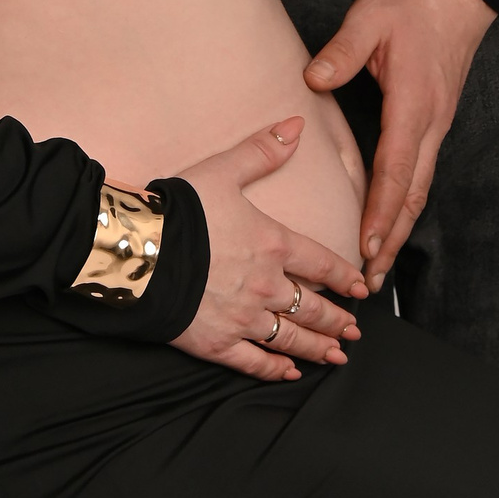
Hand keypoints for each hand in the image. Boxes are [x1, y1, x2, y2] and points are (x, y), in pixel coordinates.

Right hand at [170, 120, 366, 383]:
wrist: (138, 251)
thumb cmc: (180, 210)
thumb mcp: (224, 171)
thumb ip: (263, 150)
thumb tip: (297, 124)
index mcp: (273, 245)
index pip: (322, 263)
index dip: (345, 277)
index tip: (360, 288)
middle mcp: (267, 285)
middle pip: (313, 307)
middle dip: (338, 320)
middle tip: (354, 331)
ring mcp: (244, 318)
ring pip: (291, 338)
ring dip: (317, 347)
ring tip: (336, 355)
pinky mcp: (218, 342)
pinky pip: (254, 362)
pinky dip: (275, 370)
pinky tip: (289, 373)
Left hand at [304, 0, 495, 292]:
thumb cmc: (411, 6)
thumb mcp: (371, 18)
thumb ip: (342, 51)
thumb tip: (314, 79)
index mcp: (413, 104)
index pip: (395, 169)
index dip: (381, 212)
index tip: (367, 245)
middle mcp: (429, 124)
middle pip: (412, 195)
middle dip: (392, 240)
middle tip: (372, 279)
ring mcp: (435, 127)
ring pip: (419, 190)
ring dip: (400, 229)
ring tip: (380, 265)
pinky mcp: (433, 124)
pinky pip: (419, 174)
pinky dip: (405, 205)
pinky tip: (390, 222)